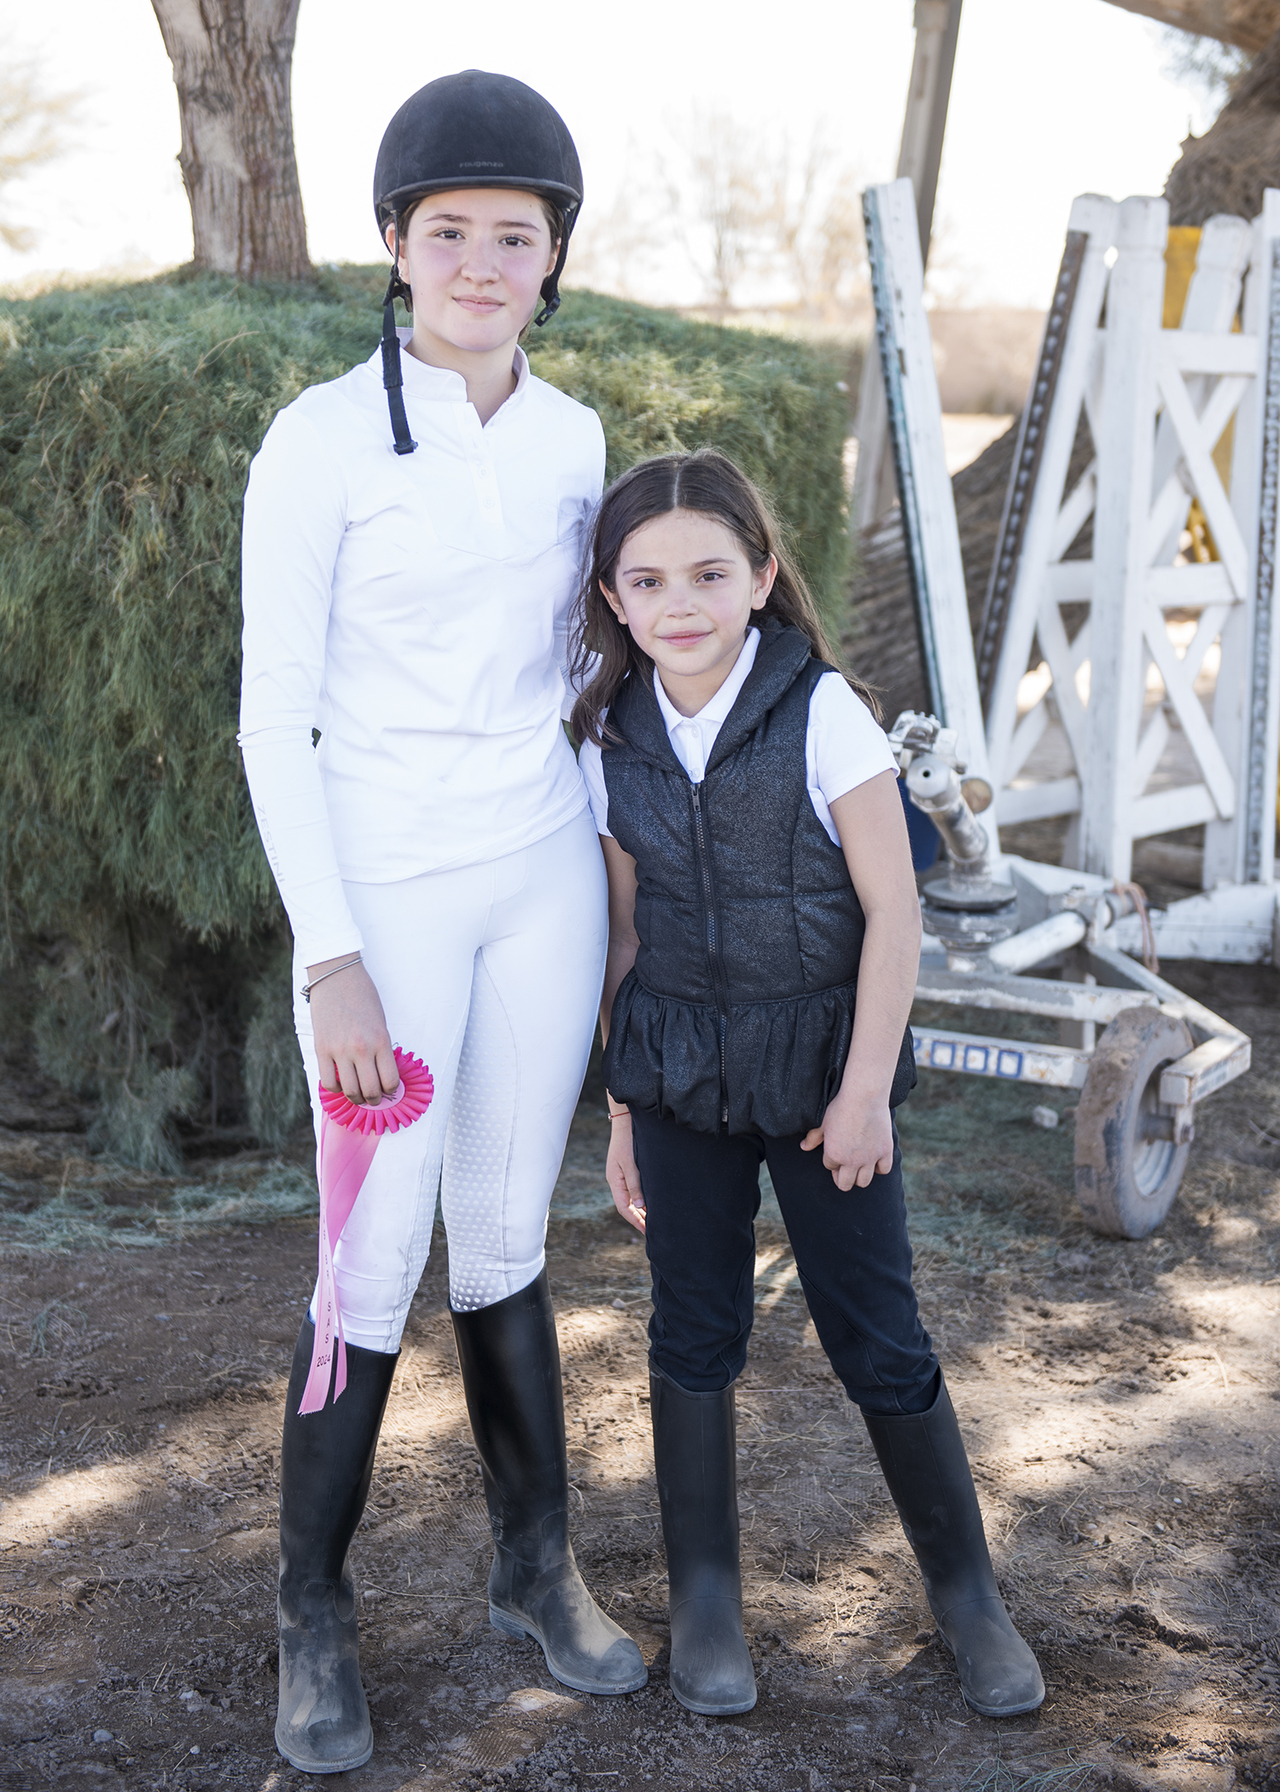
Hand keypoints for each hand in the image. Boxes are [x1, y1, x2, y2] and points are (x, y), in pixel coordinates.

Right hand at [306, 957, 398, 1102]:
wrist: (336, 976)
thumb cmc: (363, 996)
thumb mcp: (381, 1022)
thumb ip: (381, 1048)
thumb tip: (381, 1073)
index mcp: (381, 1041)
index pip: (390, 1082)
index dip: (391, 1092)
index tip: (389, 1092)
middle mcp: (361, 1049)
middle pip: (370, 1091)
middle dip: (374, 1100)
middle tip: (373, 1099)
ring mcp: (339, 1050)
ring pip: (349, 1091)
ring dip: (356, 1098)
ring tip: (358, 1095)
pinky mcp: (321, 1049)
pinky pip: (328, 1082)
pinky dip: (335, 1088)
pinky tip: (339, 1082)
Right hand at [605, 1111, 645, 1232]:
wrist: (626, 1122)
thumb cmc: (628, 1141)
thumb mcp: (632, 1164)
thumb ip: (636, 1186)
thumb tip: (640, 1207)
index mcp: (615, 1181)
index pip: (624, 1208)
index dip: (635, 1221)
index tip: (647, 1231)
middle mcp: (617, 1181)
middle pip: (627, 1206)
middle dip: (639, 1219)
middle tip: (653, 1231)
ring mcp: (621, 1176)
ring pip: (630, 1199)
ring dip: (641, 1211)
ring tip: (653, 1221)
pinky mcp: (627, 1170)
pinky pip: (633, 1190)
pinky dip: (641, 1199)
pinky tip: (651, 1203)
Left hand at [800, 1092, 892, 1191]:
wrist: (864, 1097)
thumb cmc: (841, 1107)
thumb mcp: (823, 1122)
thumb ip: (813, 1137)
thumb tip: (803, 1146)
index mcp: (833, 1155)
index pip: (830, 1167)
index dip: (832, 1160)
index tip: (836, 1151)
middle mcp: (851, 1161)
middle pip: (845, 1184)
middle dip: (842, 1178)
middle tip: (844, 1169)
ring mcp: (869, 1158)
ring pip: (863, 1182)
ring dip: (859, 1176)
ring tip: (859, 1166)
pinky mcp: (885, 1151)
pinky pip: (883, 1170)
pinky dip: (880, 1167)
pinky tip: (875, 1159)